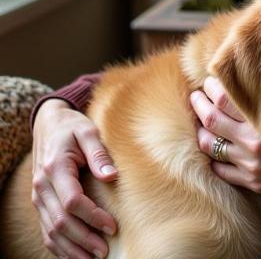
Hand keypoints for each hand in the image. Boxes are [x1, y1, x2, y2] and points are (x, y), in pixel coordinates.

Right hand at [31, 99, 117, 258]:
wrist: (48, 125)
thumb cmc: (72, 127)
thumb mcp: (88, 131)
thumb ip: (99, 153)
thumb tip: (111, 176)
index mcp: (55, 168)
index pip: (72, 202)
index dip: (92, 217)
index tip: (112, 226)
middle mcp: (42, 187)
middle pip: (60, 222)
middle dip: (84, 239)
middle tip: (105, 250)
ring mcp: (38, 197)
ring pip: (51, 231)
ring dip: (71, 248)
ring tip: (93, 258)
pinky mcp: (40, 202)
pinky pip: (46, 229)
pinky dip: (59, 246)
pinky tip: (75, 254)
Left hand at [191, 76, 260, 203]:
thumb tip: (250, 80)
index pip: (227, 98)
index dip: (213, 87)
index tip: (210, 80)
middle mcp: (252, 142)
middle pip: (212, 119)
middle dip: (199, 104)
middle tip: (195, 96)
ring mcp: (249, 164)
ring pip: (210, 145)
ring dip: (201, 131)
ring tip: (198, 121)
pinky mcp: (250, 181)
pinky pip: (220, 170)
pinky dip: (213, 159)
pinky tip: (212, 150)